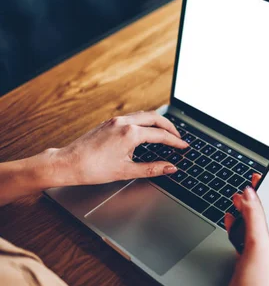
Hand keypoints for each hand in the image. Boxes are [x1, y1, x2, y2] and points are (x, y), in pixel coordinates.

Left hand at [47, 111, 186, 185]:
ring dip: (158, 122)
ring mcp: (116, 120)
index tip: (184, 146)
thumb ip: (152, 168)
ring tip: (166, 132)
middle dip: (170, 127)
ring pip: (144, 115)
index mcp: (130, 133)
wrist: (67, 163)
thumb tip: (170, 167)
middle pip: (156, 118)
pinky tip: (146, 131)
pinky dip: (145, 121)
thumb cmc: (92, 169)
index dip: (175, 141)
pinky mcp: (109, 122)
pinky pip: (134, 116)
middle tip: (179, 137)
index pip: (161, 135)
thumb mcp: (126, 171)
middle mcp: (124, 122)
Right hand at [224, 174, 268, 285]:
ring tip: (238, 200)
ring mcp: (266, 248)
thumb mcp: (258, 245)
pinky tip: (231, 218)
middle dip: (260, 198)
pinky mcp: (252, 254)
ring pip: (258, 221)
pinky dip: (238, 224)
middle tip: (252, 184)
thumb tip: (251, 194)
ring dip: (247, 210)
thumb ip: (254, 216)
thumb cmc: (261, 284)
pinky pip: (246, 233)